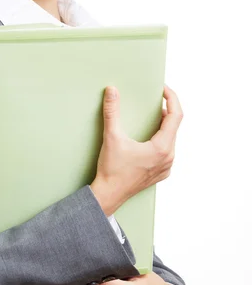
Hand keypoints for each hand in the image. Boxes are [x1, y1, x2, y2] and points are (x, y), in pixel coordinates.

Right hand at [90, 84, 182, 215]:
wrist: (109, 195)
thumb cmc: (112, 170)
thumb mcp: (112, 137)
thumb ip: (112, 111)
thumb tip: (112, 91)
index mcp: (162, 148)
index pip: (176, 116)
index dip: (172, 98)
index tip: (163, 89)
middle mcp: (168, 158)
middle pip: (174, 126)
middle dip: (166, 110)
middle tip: (155, 98)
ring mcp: (166, 167)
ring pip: (171, 139)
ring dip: (163, 125)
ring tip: (152, 114)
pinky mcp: (160, 173)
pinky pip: (167, 151)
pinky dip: (161, 139)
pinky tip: (149, 136)